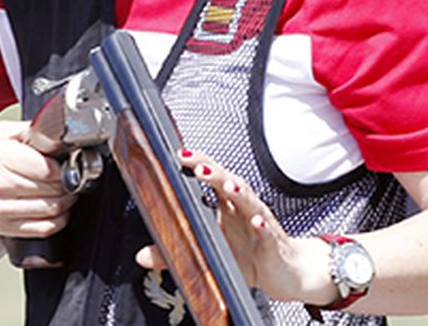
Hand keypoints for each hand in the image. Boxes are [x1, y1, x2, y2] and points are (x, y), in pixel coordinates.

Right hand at [0, 120, 77, 238]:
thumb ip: (26, 131)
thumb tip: (54, 133)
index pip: (50, 168)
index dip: (62, 165)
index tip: (62, 162)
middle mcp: (0, 184)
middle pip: (54, 189)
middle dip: (66, 182)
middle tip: (65, 176)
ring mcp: (1, 210)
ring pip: (53, 210)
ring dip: (65, 202)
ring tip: (62, 192)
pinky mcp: (2, 228)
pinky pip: (42, 229)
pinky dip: (57, 221)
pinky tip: (54, 211)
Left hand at [135, 149, 334, 304]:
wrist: (286, 273)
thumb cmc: (248, 255)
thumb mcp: (209, 254)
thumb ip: (176, 254)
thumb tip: (141, 256)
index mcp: (227, 205)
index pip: (212, 177)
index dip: (197, 164)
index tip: (179, 153)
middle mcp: (243, 208)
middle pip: (230, 182)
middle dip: (214, 171)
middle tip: (196, 165)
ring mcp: (261, 223)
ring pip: (250, 202)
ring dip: (239, 192)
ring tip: (228, 185)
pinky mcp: (274, 243)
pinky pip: (269, 232)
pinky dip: (264, 226)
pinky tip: (258, 222)